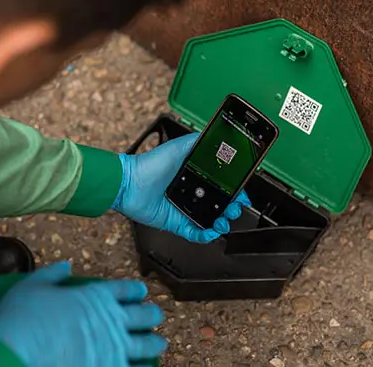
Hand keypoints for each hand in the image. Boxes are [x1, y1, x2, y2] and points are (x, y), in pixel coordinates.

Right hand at [0, 262, 165, 366]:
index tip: (141, 291)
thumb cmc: (21, 317)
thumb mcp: (33, 285)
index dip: (134, 289)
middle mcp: (111, 321)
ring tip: (160, 344)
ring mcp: (113, 349)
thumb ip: (53, 274)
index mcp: (95, 296)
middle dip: (151, 314)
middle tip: (155, 315)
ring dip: (154, 344)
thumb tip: (67, 266)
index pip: (124, 289)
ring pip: (145, 346)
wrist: (15, 351)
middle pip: (142, 315)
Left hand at [113, 133, 250, 242]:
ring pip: (210, 221)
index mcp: (194, 178)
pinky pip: (195, 234)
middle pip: (219, 206)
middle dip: (232, 208)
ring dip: (222, 223)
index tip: (242, 194)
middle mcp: (191, 194)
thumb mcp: (178, 147)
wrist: (130, 184)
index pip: (221, 187)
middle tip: (235, 207)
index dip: (234, 191)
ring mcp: (184, 210)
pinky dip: (206, 235)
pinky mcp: (176, 224)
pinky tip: (212, 230)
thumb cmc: (149, 164)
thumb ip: (198, 141)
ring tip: (225, 220)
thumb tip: (216, 136)